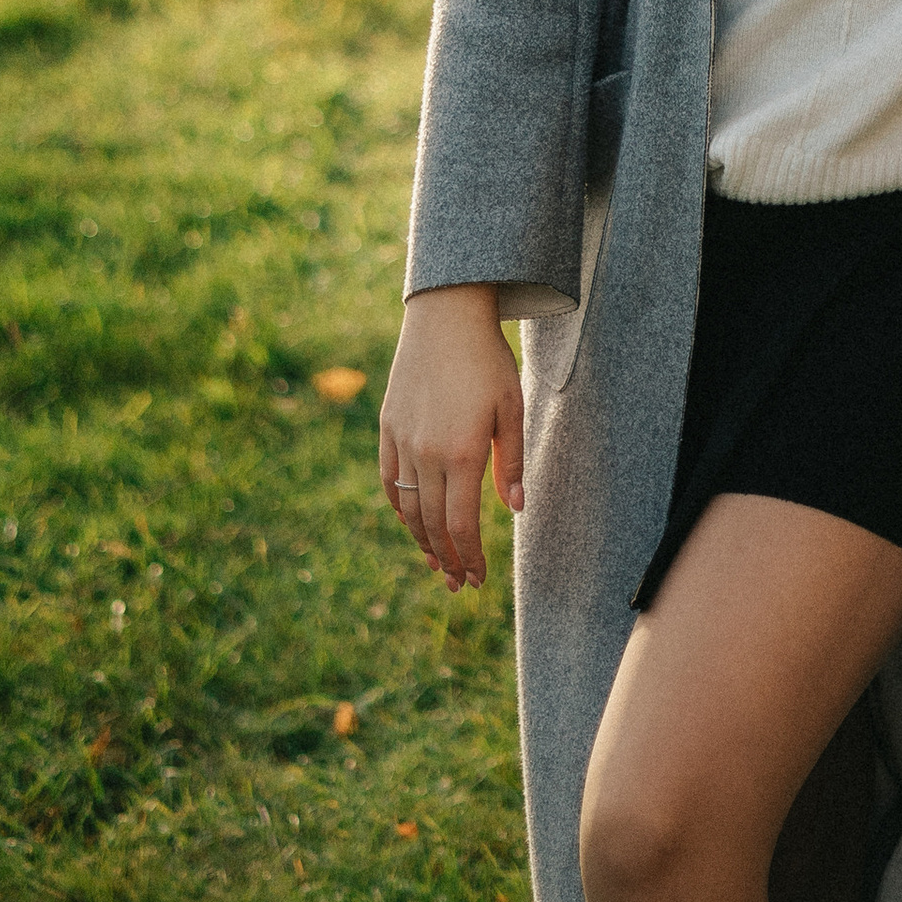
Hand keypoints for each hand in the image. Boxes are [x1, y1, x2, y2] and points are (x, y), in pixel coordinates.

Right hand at [379, 283, 524, 589]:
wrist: (445, 317)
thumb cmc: (487, 360)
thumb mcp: (511, 407)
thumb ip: (509, 460)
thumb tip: (514, 509)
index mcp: (461, 453)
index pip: (462, 525)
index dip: (470, 558)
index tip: (478, 579)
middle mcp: (426, 454)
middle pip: (434, 524)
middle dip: (449, 558)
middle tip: (460, 583)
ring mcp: (402, 441)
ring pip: (409, 507)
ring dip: (422, 540)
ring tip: (437, 562)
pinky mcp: (387, 427)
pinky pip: (390, 479)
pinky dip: (400, 506)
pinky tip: (412, 520)